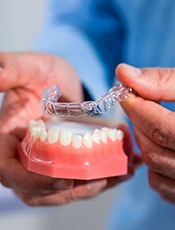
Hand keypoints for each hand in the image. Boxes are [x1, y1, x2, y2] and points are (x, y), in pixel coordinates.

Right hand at [0, 52, 138, 205]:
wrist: (56, 82)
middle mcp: (21, 158)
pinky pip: (76, 182)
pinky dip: (100, 181)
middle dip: (67, 192)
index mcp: (6, 140)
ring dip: (87, 189)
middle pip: (36, 192)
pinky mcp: (61, 165)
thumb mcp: (25, 65)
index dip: (32, 183)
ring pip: (59, 192)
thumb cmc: (37, 74)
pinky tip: (124, 170)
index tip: (63, 179)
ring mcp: (42, 164)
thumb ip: (6, 67)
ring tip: (115, 175)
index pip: (8, 173)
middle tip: (98, 179)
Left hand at [116, 64, 174, 202]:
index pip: (164, 129)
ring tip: (153, 121)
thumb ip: (164, 81)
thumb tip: (123, 73)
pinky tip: (164, 144)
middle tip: (140, 104)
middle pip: (155, 150)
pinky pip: (162, 184)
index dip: (138, 108)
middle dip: (140, 123)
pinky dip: (154, 164)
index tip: (125, 92)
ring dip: (145, 141)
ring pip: (155, 167)